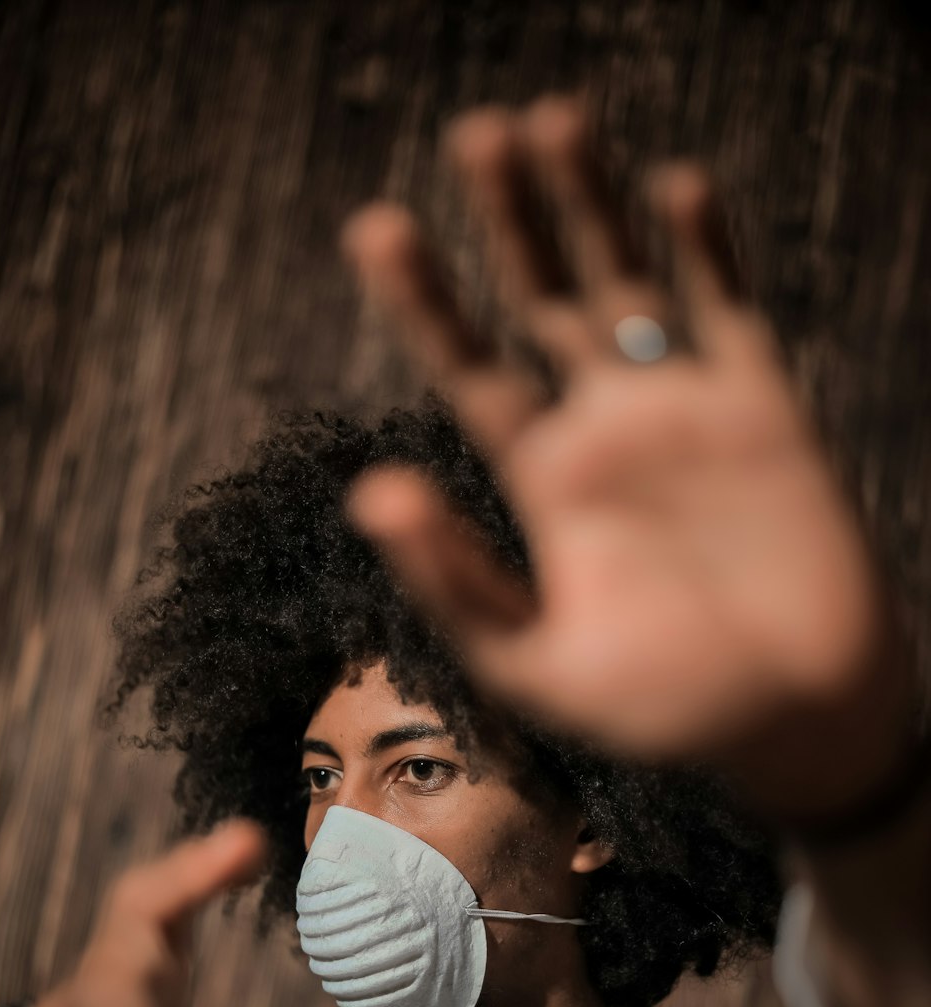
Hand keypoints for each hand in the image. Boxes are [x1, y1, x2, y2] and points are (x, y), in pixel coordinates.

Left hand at [341, 98, 910, 814]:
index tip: (374, 227)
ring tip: (552, 121)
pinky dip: (707, 251)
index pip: (471, 370)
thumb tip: (370, 492)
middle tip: (474, 135)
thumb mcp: (537, 663)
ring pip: (631, 284)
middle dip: (510, 222)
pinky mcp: (764, 412)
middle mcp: (607, 432)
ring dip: (593, 206)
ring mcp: (685, 414)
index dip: (425, 300)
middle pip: (545, 301)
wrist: (796, 724)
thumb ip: (457, 581)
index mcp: (545, 482)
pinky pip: (731, 312)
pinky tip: (673, 188)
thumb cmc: (665, 712)